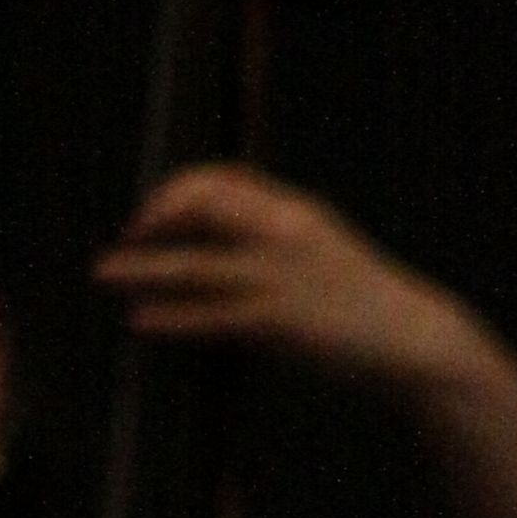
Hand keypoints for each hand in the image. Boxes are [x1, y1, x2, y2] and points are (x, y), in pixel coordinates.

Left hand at [94, 162, 482, 396]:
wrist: (414, 340)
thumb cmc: (362, 306)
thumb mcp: (321, 256)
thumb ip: (277, 243)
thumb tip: (228, 246)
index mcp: (295, 211)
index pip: (223, 177)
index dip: (178, 190)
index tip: (152, 212)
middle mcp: (283, 232)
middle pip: (202, 203)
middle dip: (154, 216)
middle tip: (127, 237)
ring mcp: (279, 276)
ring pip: (194, 262)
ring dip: (142, 266)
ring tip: (102, 273)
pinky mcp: (278, 321)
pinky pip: (210, 315)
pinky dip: (170, 315)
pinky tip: (139, 320)